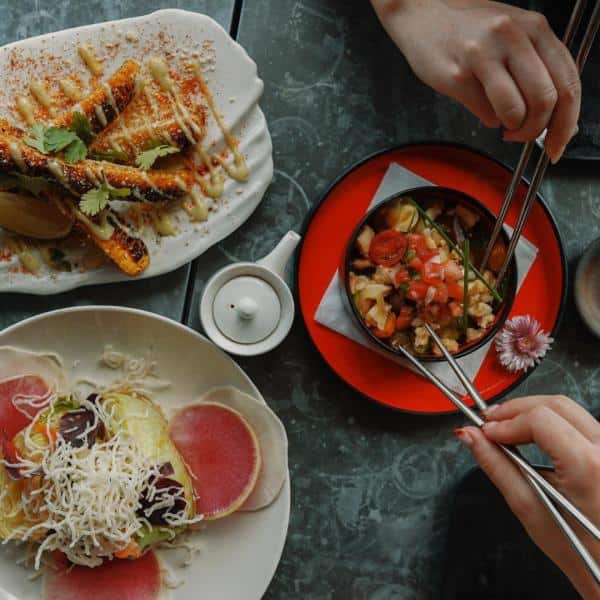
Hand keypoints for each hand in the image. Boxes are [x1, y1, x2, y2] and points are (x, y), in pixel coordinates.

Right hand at [371, 0, 580, 162]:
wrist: (423, 13)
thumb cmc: (469, 28)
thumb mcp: (514, 33)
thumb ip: (538, 66)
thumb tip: (556, 115)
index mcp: (535, 28)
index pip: (568, 83)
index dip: (567, 122)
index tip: (559, 142)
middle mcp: (513, 38)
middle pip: (545, 101)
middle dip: (536, 130)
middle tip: (525, 135)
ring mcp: (483, 56)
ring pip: (515, 112)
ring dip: (512, 128)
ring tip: (504, 124)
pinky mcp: (457, 76)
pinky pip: (485, 114)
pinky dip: (489, 120)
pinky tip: (482, 107)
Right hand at [456, 395, 599, 599]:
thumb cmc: (581, 551)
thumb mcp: (529, 510)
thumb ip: (497, 466)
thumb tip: (470, 437)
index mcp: (588, 466)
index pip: (539, 419)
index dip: (506, 421)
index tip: (485, 431)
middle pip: (556, 405)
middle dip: (517, 409)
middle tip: (490, 422)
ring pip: (569, 410)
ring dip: (534, 413)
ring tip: (508, 428)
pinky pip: (580, 423)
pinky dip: (552, 422)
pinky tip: (533, 436)